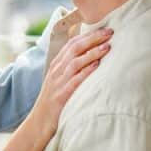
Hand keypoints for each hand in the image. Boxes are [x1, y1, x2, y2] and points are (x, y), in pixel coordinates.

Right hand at [3, 27, 111, 150]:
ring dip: (93, 52)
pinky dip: (87, 71)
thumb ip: (72, 69)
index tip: (104, 28)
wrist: (39, 122)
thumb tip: (92, 59)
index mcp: (56, 65)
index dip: (88, 34)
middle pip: (75, 48)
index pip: (72, 43)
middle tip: (110, 32)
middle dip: (93, 38)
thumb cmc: (53, 102)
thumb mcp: (59, 81)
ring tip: (108, 46)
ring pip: (76, 61)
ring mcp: (58, 82)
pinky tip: (97, 66)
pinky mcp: (62, 95)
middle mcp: (57, 70)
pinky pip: (76, 80)